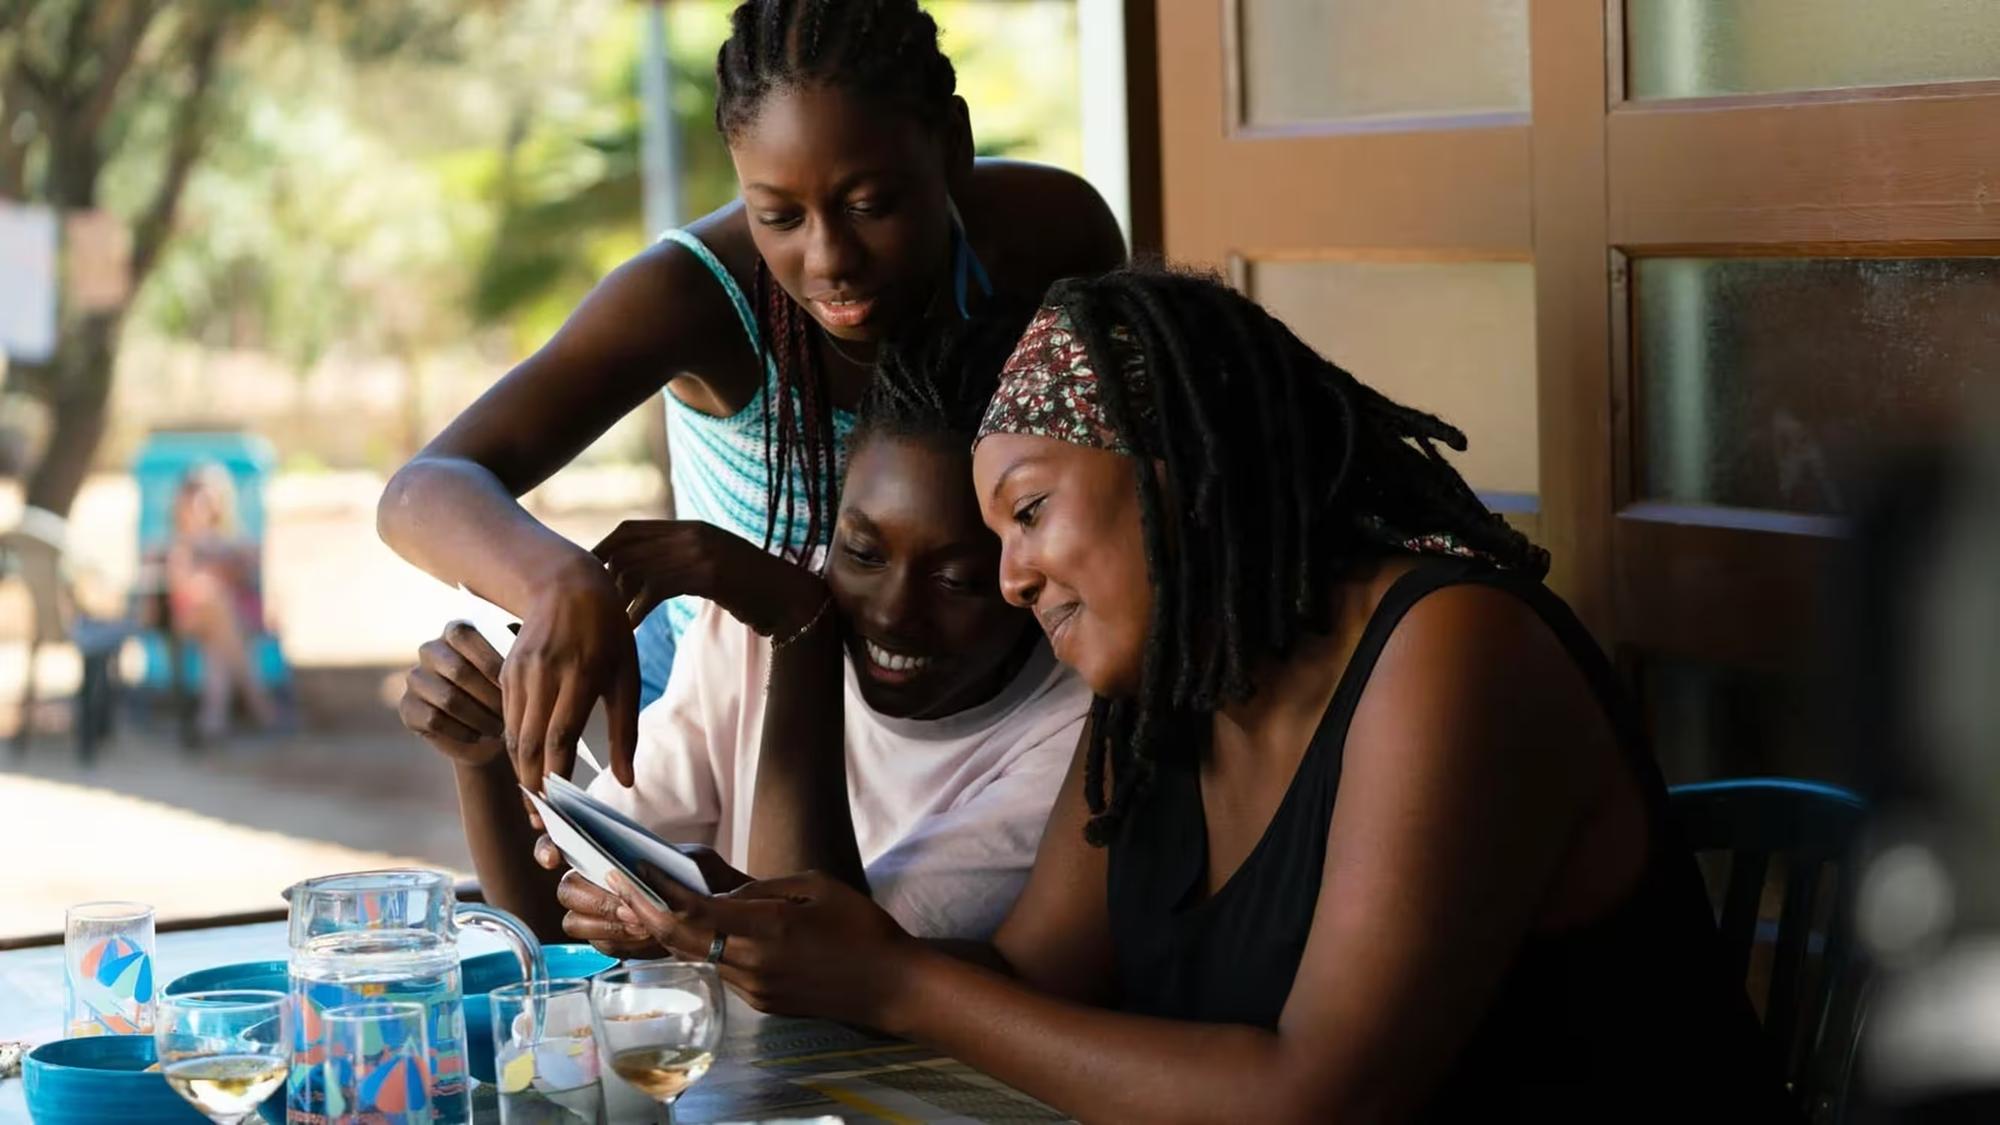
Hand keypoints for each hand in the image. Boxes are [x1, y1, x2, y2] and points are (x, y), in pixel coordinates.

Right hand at [399, 622, 504, 767]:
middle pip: (458, 671)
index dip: (491, 662)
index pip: (465, 636)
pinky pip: (435, 720)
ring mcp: (415, 678)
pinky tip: (478, 735)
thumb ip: (518, 649)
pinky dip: (462, 731)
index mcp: (456, 631)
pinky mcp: (407, 707)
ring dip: (479, 717)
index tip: (515, 686)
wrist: (489, 734)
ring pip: (448, 699)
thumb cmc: (507, 693)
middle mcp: (430, 650)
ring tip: (499, 728)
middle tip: (511, 714)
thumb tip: (523, 632)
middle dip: (490, 696)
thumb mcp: (518, 669)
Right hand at [504, 555, 639, 790]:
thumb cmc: (608, 633)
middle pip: (530, 743)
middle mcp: (543, 674)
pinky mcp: (505, 672)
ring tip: (536, 804)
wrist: (566, 584)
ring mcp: (519, 672)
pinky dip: (517, 748)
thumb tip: (626, 780)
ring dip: (522, 773)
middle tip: (542, 823)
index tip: (561, 811)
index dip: (556, 778)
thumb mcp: (627, 675)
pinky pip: (507, 718)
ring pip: (514, 735)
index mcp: (579, 674)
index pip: (560, 737)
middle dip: (533, 788)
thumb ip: (626, 730)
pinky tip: (528, 768)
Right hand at [534, 837, 752, 958]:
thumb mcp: (698, 862)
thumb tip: (641, 867)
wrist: (720, 920)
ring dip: (607, 924)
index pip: (560, 843)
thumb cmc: (702, 881)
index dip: (548, 847)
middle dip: (596, 899)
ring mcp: (599, 913)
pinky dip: (620, 942)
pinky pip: (598, 945)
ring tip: (641, 924)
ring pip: (574, 922)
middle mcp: (595, 881)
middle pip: (567, 890)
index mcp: (607, 851)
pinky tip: (645, 938)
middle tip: (628, 906)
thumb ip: (671, 861)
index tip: (554, 859)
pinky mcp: (610, 940)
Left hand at [593, 520, 824, 638]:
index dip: (603, 548)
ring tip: (609, 620)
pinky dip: (638, 609)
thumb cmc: (755, 589)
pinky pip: (657, 588)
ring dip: (618, 597)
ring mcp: (702, 551)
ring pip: (639, 568)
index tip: (587, 571)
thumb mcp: (716, 565)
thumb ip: (683, 560)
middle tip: (590, 602)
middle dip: (603, 574)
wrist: (793, 598)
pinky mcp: (710, 574)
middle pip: (627, 546)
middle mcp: (694, 533)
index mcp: (692, 527)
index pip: (631, 529)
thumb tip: (643, 574)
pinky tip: (631, 627)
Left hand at [607, 866, 918, 1029]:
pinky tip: (709, 928)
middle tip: (625, 885)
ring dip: (677, 930)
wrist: (891, 986)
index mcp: (765, 930)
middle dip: (649, 912)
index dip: (655, 893)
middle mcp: (751, 965)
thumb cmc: (861, 928)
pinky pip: (724, 970)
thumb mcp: (815, 887)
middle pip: (682, 940)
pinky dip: (708, 947)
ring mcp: (755, 990)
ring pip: (700, 957)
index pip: (692, 914)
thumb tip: (722, 893)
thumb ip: (761, 889)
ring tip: (658, 900)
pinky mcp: (763, 1002)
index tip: (631, 870)